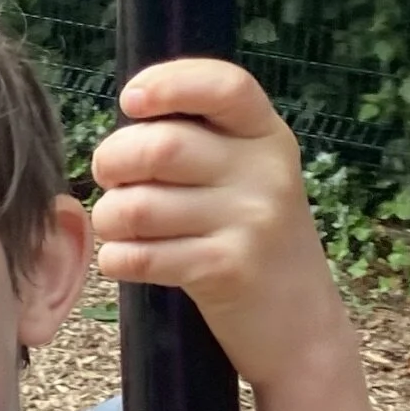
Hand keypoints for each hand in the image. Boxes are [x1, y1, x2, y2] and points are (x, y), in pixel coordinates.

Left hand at [90, 59, 349, 389]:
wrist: (301, 327)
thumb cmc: (255, 244)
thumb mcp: (250, 179)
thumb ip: (204, 144)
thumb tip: (128, 121)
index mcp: (268, 136)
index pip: (223, 85)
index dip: (169, 83)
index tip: (131, 101)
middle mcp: (266, 173)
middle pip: (161, 147)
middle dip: (113, 161)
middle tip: (108, 179)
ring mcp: (251, 222)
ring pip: (140, 206)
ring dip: (109, 217)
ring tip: (116, 226)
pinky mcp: (227, 270)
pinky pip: (143, 256)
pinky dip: (118, 259)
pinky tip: (124, 260)